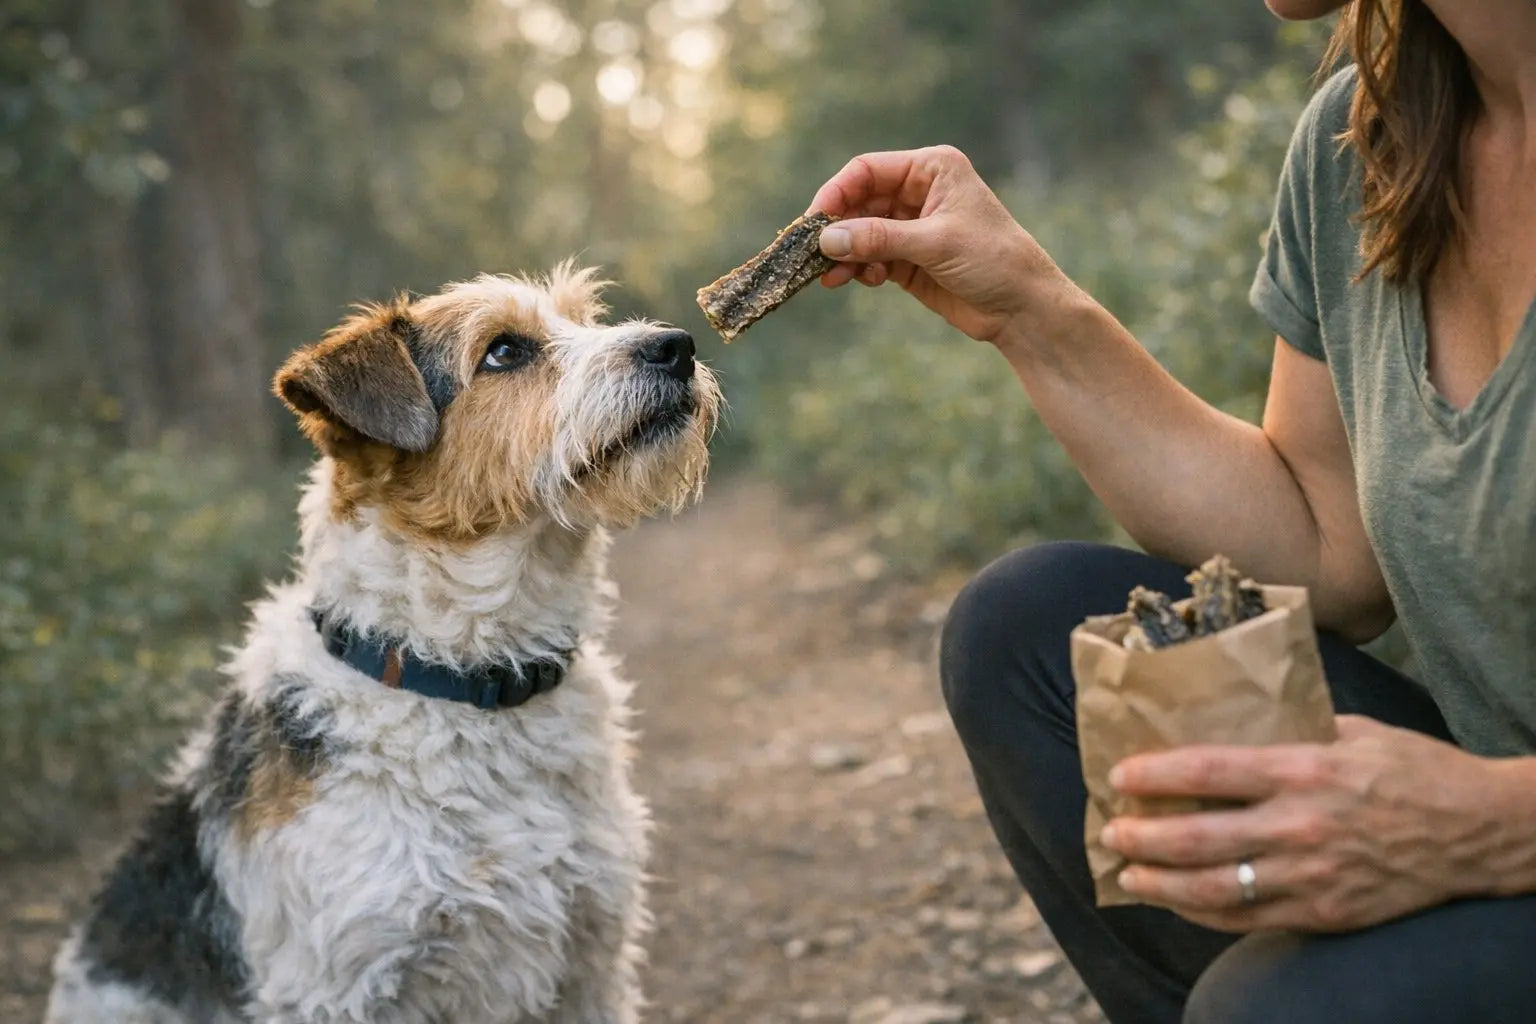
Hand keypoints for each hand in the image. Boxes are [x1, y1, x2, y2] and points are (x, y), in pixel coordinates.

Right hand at [808, 146, 1066, 345]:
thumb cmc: (992, 261)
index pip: (868, 170)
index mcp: (932, 169)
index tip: (815, 221)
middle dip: (837, 229)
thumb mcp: (935, 244)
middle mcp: (919, 192)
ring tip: (832, 277)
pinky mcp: (908, 259)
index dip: (837, 192)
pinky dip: (858, 269)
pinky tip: (858, 280)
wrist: (1022, 308)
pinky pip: (870, 257)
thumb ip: (880, 238)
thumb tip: (827, 239)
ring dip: (844, 253)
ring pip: (861, 233)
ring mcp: (912, 227)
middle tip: (814, 254)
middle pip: (859, 202)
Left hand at [1100, 715, 1530, 932]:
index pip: (1209, 772)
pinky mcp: (1325, 912)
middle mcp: (1301, 826)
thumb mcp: (1352, 731)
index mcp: (1305, 770)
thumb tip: (1232, 723)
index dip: (1156, 776)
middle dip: (1144, 838)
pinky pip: (1248, 919)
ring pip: (1215, 888)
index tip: (1120, 776)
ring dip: (1161, 884)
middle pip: (1199, 838)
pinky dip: (1203, 913)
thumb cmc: (1414, 770)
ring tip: (1128, 874)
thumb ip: (1291, 732)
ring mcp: (1312, 875)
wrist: (1480, 831)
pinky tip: (1178, 901)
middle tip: (1111, 833)